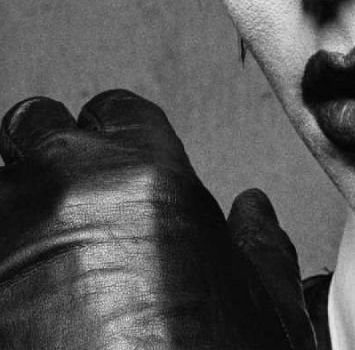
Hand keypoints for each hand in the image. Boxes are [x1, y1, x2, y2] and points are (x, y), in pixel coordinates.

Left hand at [0, 89, 316, 348]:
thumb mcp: (263, 309)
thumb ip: (259, 246)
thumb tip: (253, 214)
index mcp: (148, 175)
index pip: (115, 110)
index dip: (115, 135)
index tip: (113, 158)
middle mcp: (70, 186)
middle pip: (36, 124)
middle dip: (48, 153)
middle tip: (65, 199)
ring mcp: (9, 234)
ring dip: (14, 203)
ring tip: (36, 249)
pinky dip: (0, 252)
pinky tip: (19, 284)